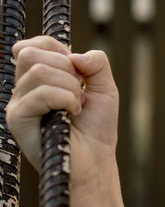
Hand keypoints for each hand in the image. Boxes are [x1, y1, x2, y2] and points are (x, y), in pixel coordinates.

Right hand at [8, 36, 130, 206]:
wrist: (94, 161)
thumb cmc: (96, 127)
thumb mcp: (104, 87)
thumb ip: (96, 62)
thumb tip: (75, 55)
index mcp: (38, 79)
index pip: (34, 44)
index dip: (58, 49)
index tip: (76, 70)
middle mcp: (22, 89)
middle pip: (32, 53)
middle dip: (67, 69)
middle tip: (78, 92)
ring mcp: (17, 104)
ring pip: (38, 71)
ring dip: (69, 87)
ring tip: (76, 107)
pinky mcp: (17, 119)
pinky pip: (39, 93)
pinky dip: (65, 99)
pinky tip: (71, 115)